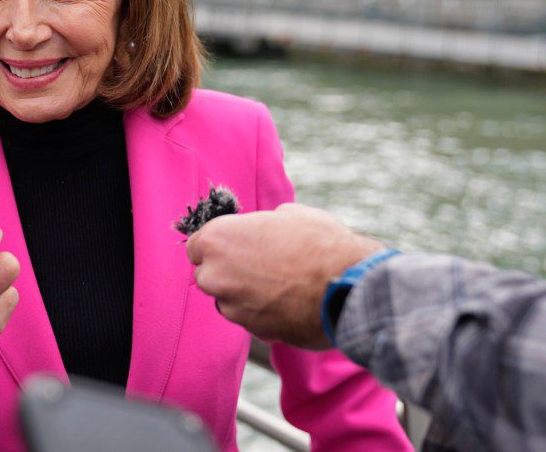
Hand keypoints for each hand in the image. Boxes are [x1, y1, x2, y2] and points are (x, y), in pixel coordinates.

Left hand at [186, 204, 382, 349]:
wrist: (348, 285)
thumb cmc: (320, 243)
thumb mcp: (288, 215)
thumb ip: (260, 225)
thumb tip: (261, 230)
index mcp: (217, 239)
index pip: (196, 246)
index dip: (217, 246)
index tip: (234, 247)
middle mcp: (215, 275)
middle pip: (207, 275)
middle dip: (226, 272)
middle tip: (258, 265)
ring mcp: (233, 306)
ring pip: (228, 300)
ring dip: (244, 294)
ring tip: (279, 284)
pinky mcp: (253, 330)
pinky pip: (250, 318)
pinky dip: (262, 312)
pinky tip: (288, 301)